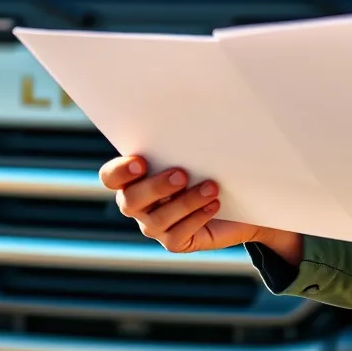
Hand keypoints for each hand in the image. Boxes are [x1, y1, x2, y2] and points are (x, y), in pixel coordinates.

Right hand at [99, 155, 302, 264]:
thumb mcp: (198, 149)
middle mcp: (138, 203)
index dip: (119, 171)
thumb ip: (184, 138)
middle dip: (156, 187)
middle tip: (181, 174)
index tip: (141, 161)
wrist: (241, 198)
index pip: (110, 176)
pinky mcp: (175, 241)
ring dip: (185, 202)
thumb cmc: (212, 164)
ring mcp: (154, 225)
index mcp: (135, 177)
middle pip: (130, 200)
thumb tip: (194, 108)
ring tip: (211, 187)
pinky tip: (214, 205)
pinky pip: (177, 235)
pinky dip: (197, 219)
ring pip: (157, 219)